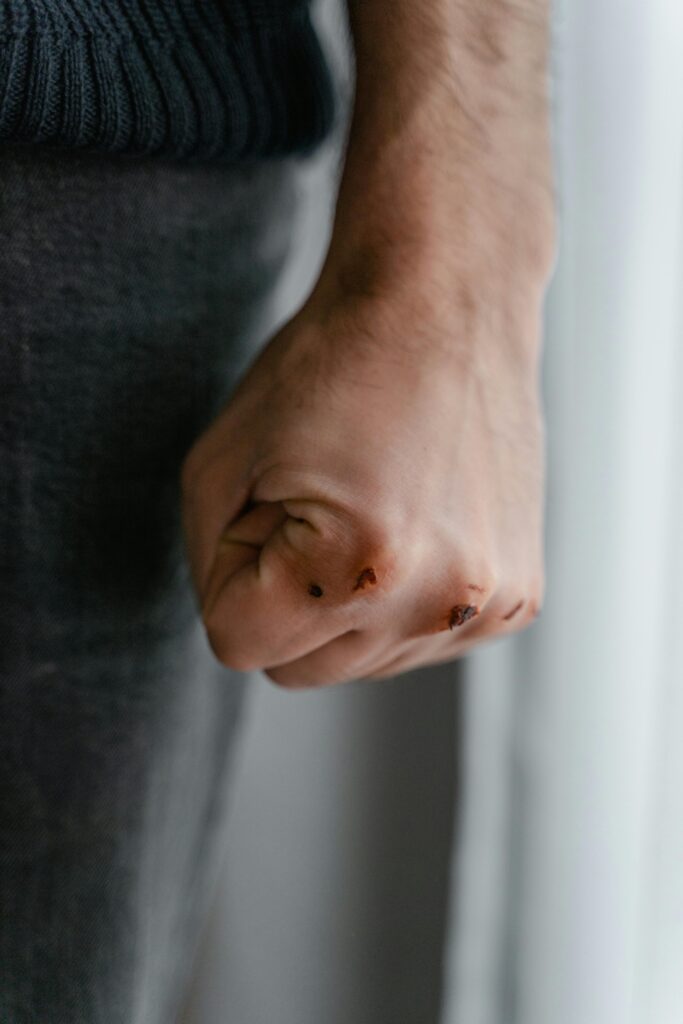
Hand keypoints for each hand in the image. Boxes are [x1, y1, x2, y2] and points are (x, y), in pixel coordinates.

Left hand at [180, 243, 547, 687]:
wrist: (446, 302)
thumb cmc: (328, 366)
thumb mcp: (217, 465)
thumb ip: (209, 570)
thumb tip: (246, 628)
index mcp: (354, 568)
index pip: (239, 644)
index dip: (234, 570)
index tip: (272, 503)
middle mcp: (435, 602)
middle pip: (300, 671)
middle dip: (286, 598)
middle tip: (319, 506)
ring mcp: (488, 605)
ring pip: (359, 663)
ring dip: (344, 603)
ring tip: (374, 507)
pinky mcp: (520, 598)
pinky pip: (417, 639)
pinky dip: (399, 597)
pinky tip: (416, 522)